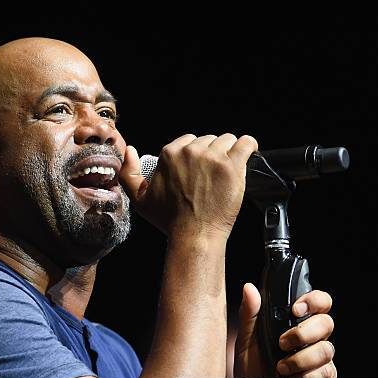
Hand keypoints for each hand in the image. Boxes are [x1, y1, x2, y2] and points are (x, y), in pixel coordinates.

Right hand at [118, 134, 257, 237]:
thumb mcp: (140, 199)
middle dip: (211, 155)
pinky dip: (248, 148)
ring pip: (227, 141)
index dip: (195, 157)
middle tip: (211, 179)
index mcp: (170, 153)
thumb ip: (129, 173)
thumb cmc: (170, 220)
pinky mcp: (232, 166)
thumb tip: (130, 150)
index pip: (189, 142)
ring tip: (226, 174)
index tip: (198, 173)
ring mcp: (213, 157)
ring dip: (229, 154)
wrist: (194, 236)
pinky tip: (246, 156)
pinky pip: (246, 144)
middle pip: (209, 140)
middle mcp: (191, 151)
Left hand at [234, 283, 336, 377]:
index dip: (314, 300)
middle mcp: (312, 339)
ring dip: (299, 358)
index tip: (295, 309)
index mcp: (297, 323)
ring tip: (280, 367)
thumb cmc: (251, 370)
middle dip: (304, 332)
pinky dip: (304, 377)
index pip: (319, 302)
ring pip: (326, 349)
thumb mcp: (246, 340)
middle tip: (282, 343)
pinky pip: (325, 372)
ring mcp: (320, 359)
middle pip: (327, 322)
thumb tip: (249, 288)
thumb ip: (249, 314)